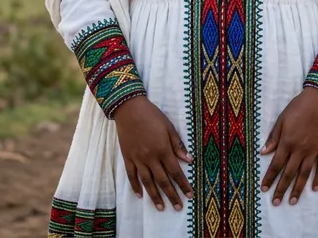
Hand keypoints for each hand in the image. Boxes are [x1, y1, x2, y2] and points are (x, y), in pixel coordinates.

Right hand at [113, 96, 192, 211]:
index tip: (190, 195)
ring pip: (147, 182)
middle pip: (163, 181)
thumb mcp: (168, 127)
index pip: (175, 171)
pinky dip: (136, 187)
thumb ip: (177, 145)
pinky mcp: (127, 157)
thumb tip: (189, 160)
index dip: (183, 184)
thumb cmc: (151, 115)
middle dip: (172, 195)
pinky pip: (132, 176)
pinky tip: (140, 195)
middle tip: (178, 207)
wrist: (129, 108)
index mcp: (163, 149)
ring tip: (161, 208)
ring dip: (155, 196)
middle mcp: (151, 157)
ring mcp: (138, 159)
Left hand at [260, 87, 317, 205]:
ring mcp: (313, 150)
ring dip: (298, 189)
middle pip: (289, 173)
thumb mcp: (282, 119)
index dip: (270, 177)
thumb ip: (274, 137)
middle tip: (276, 202)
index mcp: (287, 141)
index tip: (264, 188)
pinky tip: (315, 188)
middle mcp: (300, 149)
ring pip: (304, 174)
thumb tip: (263, 152)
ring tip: (293, 201)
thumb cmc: (299, 106)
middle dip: (281, 189)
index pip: (276, 164)